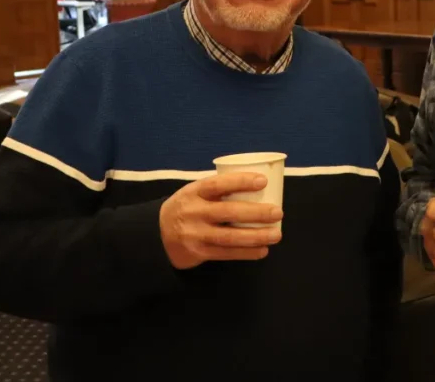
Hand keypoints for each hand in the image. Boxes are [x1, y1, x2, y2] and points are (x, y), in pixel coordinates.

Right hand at [159, 172, 283, 269]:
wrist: (156, 235)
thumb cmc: (186, 208)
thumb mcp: (194, 193)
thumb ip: (218, 190)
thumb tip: (257, 185)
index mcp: (194, 192)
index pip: (219, 184)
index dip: (241, 181)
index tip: (263, 181)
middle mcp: (194, 212)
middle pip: (229, 212)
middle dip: (256, 213)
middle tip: (278, 212)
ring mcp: (195, 234)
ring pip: (230, 236)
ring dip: (256, 236)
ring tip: (276, 234)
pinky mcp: (199, 253)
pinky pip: (226, 254)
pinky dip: (246, 253)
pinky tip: (263, 250)